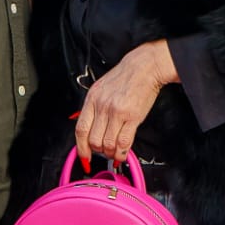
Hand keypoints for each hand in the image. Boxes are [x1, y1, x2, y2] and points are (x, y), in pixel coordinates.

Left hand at [75, 41, 176, 166]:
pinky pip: (123, 142)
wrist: (144, 67)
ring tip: (114, 152)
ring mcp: (116, 112)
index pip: (80, 130)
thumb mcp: (101, 89)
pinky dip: (122, 153)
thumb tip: (89, 129)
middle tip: (104, 152)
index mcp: (92, 99)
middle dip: (98, 151)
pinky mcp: (132, 117)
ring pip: (108, 144)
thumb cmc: (124, 77)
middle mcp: (102, 106)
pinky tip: (122, 153)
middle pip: (93, 140)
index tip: (84, 157)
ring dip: (110, 153)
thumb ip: (94, 108)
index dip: (81, 148)